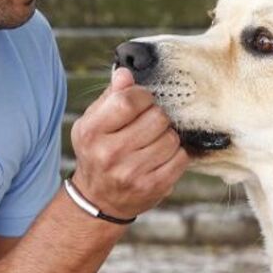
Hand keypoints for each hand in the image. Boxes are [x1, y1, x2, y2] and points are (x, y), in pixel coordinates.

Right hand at [69, 68, 189, 219]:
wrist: (98, 199)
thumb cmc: (98, 150)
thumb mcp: (94, 121)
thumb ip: (111, 96)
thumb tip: (125, 73)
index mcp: (92, 131)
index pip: (129, 101)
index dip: (143, 96)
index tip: (142, 101)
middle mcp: (109, 153)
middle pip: (156, 118)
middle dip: (157, 116)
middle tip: (149, 123)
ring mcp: (131, 173)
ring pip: (171, 138)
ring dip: (167, 136)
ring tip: (153, 141)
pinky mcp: (152, 187)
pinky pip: (180, 158)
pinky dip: (176, 154)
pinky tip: (161, 156)